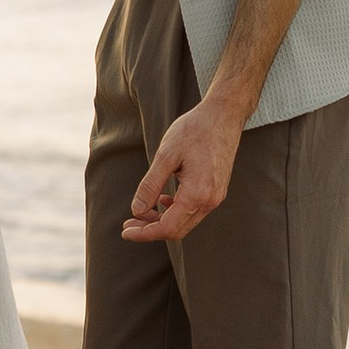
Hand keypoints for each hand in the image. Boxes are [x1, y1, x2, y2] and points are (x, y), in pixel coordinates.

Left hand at [121, 97, 243, 244]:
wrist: (223, 115)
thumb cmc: (195, 130)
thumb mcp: (166, 155)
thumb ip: (150, 185)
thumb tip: (137, 210)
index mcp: (197, 193)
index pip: (167, 228)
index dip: (144, 233)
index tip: (125, 231)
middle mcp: (210, 200)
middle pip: (177, 230)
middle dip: (150, 229)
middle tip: (129, 224)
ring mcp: (216, 197)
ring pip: (185, 222)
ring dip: (162, 221)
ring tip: (142, 211)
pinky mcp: (217, 190)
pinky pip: (194, 211)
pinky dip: (175, 211)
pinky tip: (163, 199)